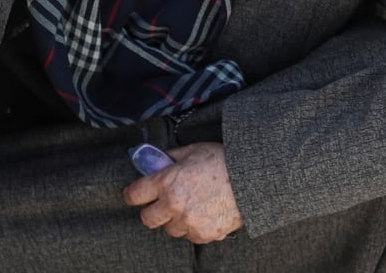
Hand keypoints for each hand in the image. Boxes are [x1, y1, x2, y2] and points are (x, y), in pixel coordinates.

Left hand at [123, 142, 243, 242]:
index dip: (133, 194)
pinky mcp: (204, 234)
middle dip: (152, 211)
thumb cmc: (221, 160)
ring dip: (175, 221)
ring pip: (170, 229)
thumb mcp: (191, 150)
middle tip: (162, 204)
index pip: (134, 195)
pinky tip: (204, 214)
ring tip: (189, 207)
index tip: (136, 194)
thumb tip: (155, 160)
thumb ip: (170, 158)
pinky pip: (190, 236)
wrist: (251, 178)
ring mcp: (189, 222)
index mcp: (166, 181)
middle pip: (147, 219)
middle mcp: (174, 205)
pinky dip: (194, 228)